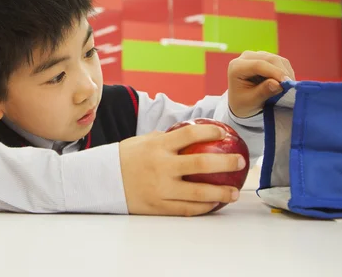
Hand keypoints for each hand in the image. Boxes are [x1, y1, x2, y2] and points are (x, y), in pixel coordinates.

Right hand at [119, 124, 245, 215]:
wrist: (101, 181)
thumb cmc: (124, 159)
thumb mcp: (141, 142)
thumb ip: (164, 139)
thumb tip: (188, 135)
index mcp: (157, 146)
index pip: (189, 135)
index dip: (210, 132)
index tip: (223, 134)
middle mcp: (161, 166)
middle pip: (201, 164)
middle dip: (226, 163)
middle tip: (240, 161)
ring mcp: (161, 188)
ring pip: (199, 192)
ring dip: (221, 192)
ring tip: (234, 192)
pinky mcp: (159, 206)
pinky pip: (187, 208)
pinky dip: (203, 207)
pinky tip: (214, 204)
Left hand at [227, 51, 294, 117]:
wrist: (240, 100)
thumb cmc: (243, 102)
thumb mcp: (250, 101)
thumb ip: (263, 92)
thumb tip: (278, 84)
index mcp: (236, 66)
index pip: (258, 65)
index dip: (274, 72)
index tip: (286, 83)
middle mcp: (245, 57)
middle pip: (269, 59)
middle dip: (282, 73)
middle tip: (290, 87)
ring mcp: (256, 55)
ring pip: (277, 59)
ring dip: (286, 73)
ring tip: (287, 88)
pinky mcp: (266, 57)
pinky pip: (281, 62)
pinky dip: (286, 72)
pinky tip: (286, 83)